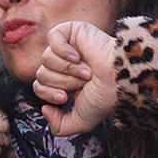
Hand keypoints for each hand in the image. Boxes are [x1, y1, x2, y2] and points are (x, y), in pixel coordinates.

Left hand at [32, 20, 116, 134]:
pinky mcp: (73, 30)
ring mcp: (68, 47)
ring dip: (68, 69)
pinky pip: (53, 37)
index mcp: (65, 82)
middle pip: (41, 73)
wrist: (119, 79)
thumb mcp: (81, 121)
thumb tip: (44, 109)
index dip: (48, 93)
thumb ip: (60, 127)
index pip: (39, 86)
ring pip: (46, 58)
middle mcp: (65, 64)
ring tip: (86, 71)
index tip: (66, 98)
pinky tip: (79, 55)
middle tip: (83, 82)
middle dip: (62, 82)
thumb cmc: (105, 98)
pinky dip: (63, 49)